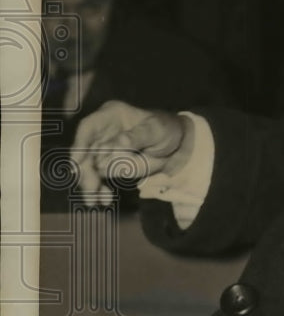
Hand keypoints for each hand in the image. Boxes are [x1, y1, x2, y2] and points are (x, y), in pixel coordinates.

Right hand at [70, 100, 193, 204]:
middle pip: (83, 151)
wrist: (174, 144)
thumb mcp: (156, 130)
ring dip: (89, 185)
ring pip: (86, 168)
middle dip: (84, 172)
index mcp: (110, 115)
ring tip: (96, 200)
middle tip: (91, 189)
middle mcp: (100, 132)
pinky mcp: (105, 165)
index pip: (89, 126)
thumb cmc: (165, 129)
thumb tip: (120, 144)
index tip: (77, 161)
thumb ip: (139, 136)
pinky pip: (96, 179)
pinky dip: (98, 190)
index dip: (79, 143)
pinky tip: (103, 200)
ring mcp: (100, 149)